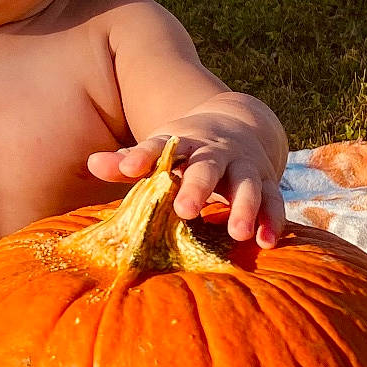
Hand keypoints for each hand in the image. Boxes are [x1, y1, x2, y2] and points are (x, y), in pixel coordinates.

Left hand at [88, 121, 285, 247]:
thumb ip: (128, 160)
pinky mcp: (267, 182)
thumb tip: (92, 163)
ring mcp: (245, 167)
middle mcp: (216, 153)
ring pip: (247, 184)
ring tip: (235, 233)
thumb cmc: (187, 148)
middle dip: (197, 187)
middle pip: (207, 167)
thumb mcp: (160, 148)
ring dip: (243, 207)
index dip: (142, 156)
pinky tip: (266, 242)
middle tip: (185, 210)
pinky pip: (273, 201)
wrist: (237, 124)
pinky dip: (272, 220)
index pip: (160, 147)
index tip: (128, 168)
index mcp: (184, 143)